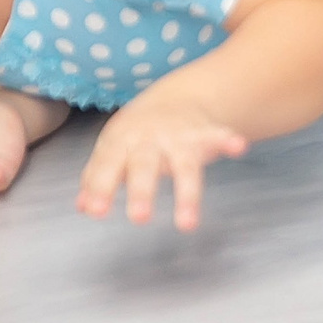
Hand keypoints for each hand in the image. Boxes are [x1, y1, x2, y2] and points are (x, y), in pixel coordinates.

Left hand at [77, 89, 249, 229]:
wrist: (175, 97)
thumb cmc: (136, 134)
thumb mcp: (112, 148)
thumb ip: (97, 176)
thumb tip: (83, 206)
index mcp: (121, 140)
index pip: (108, 164)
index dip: (101, 186)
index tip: (97, 212)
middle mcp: (149, 138)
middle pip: (145, 164)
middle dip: (142, 190)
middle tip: (138, 219)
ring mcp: (178, 135)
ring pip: (184, 164)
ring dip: (187, 193)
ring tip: (187, 224)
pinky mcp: (203, 133)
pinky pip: (216, 136)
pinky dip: (227, 140)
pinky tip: (239, 147)